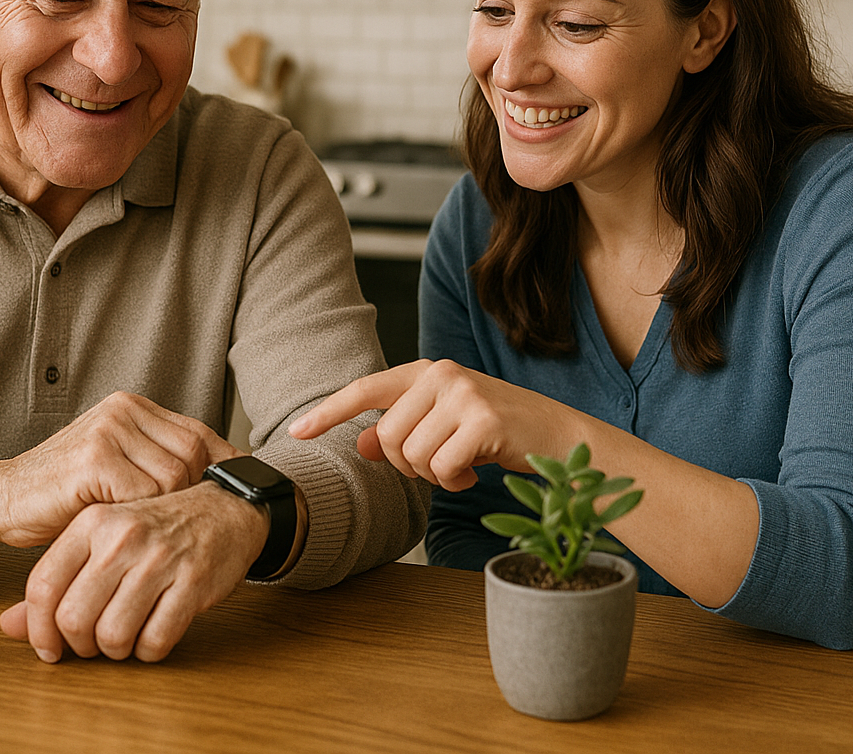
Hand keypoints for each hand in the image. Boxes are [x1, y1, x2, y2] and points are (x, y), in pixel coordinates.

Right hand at [0, 391, 243, 550]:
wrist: (4, 499)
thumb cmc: (65, 492)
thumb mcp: (118, 467)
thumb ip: (158, 463)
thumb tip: (222, 479)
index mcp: (131, 407)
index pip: (198, 432)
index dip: (221, 465)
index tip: (235, 493)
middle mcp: (122, 411)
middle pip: (192, 453)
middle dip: (192, 493)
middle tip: (181, 524)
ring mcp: (108, 431)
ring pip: (172, 476)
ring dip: (163, 511)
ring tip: (147, 529)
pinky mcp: (94, 459)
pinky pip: (144, 494)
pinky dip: (140, 518)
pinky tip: (124, 529)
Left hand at [0, 481, 266, 661]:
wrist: (227, 508)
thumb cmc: (159, 528)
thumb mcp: (102, 541)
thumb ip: (57, 582)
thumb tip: (9, 626)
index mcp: (93, 521)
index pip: (43, 585)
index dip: (38, 629)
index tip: (48, 649)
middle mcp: (122, 537)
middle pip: (74, 617)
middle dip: (79, 645)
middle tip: (91, 644)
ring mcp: (159, 559)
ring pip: (112, 634)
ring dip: (115, 651)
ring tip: (123, 639)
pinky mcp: (192, 583)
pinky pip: (155, 640)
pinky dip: (149, 651)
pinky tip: (153, 636)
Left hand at [288, 360, 569, 490]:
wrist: (556, 436)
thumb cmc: (496, 432)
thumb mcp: (443, 426)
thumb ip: (401, 429)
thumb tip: (360, 442)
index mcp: (425, 372)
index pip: (365, 390)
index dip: (328, 413)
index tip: (296, 432)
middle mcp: (440, 374)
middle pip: (387, 438)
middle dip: (407, 466)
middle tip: (439, 467)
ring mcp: (462, 393)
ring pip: (412, 456)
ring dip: (435, 476)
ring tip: (461, 466)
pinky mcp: (482, 418)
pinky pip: (441, 468)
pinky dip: (454, 482)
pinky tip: (475, 472)